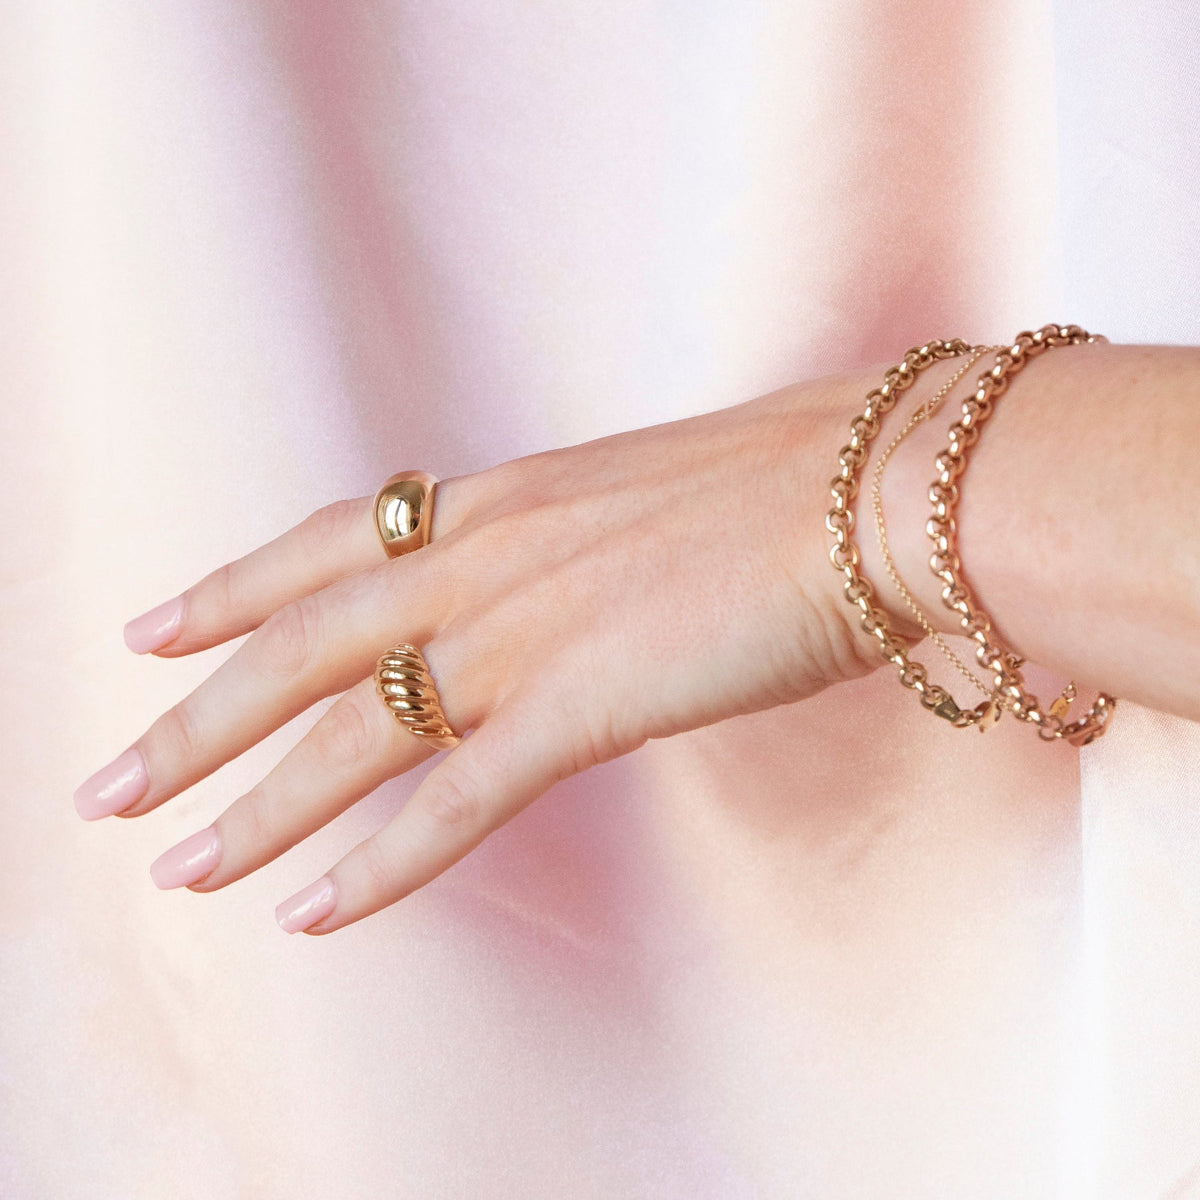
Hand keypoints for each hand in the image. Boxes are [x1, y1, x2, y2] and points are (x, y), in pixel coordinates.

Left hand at [73, 371, 879, 934]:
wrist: (874, 487)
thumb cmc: (787, 482)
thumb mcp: (641, 488)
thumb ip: (573, 534)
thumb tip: (556, 571)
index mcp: (499, 497)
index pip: (327, 541)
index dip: (228, 585)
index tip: (150, 624)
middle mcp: (483, 557)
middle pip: (297, 645)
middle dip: (192, 718)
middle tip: (111, 783)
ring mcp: (523, 631)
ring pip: (348, 734)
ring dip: (254, 808)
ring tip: (179, 865)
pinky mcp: (582, 704)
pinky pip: (452, 801)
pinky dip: (377, 865)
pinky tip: (310, 914)